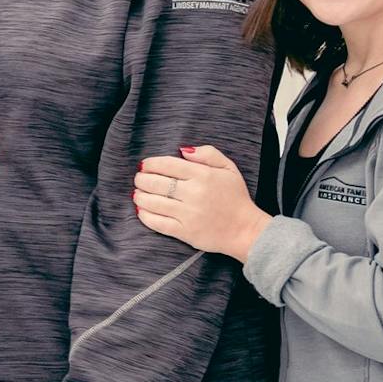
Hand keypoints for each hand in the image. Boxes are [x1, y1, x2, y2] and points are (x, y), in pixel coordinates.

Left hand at [133, 144, 266, 258]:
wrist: (245, 230)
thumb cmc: (235, 197)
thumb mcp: (229, 168)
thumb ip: (208, 154)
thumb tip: (182, 149)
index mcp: (203, 176)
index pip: (168, 165)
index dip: (151, 164)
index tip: (144, 165)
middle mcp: (194, 194)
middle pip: (156, 183)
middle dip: (142, 179)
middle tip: (138, 179)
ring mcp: (188, 214)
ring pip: (153, 202)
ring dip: (140, 196)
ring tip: (137, 193)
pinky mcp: (184, 232)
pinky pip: (158, 223)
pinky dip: (145, 216)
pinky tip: (141, 210)